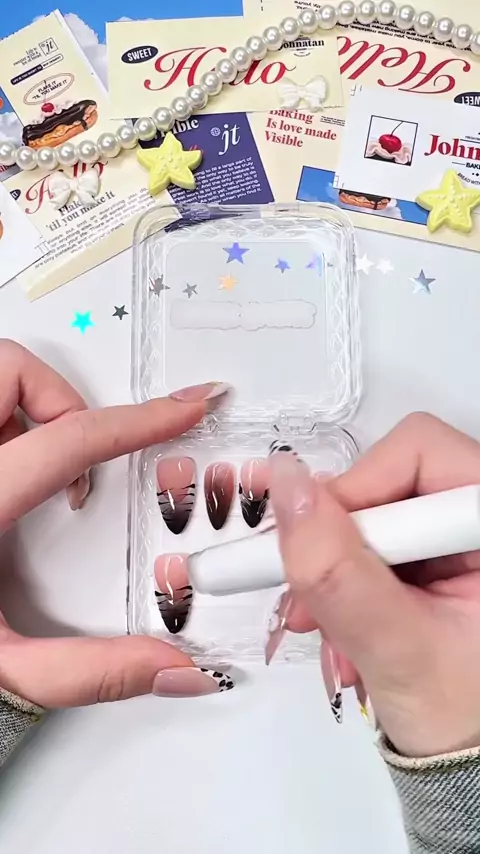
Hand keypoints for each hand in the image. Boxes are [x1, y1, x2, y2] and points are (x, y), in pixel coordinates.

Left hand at [0, 340, 231, 705]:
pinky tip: (8, 470)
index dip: (139, 421)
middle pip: (9, 368)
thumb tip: (168, 667)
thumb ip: (85, 672)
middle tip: (80, 449)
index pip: (69, 441)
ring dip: (28, 404)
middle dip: (61, 397)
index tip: (181, 407)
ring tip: (41, 458)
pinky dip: (4, 420)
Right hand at [269, 413, 479, 756]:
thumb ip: (339, 573)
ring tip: (324, 628)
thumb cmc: (467, 721)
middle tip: (305, 598)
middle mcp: (478, 519)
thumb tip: (287, 489)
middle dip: (338, 541)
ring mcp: (459, 539)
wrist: (473, 766)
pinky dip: (347, 580)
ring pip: (375, 512)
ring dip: (336, 567)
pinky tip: (343, 627)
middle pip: (390, 479)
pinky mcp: (438, 557)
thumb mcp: (399, 651)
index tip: (309, 546)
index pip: (419, 454)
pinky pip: (376, 540)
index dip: (357, 492)